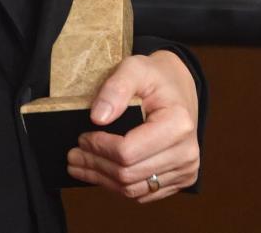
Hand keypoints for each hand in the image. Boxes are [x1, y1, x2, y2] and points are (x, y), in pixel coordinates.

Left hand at [67, 51, 199, 201]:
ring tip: (81, 165)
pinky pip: (142, 193)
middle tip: (74, 154)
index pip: (128, 152)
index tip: (82, 137)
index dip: (99, 148)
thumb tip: (97, 118)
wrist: (179, 88)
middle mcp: (187, 152)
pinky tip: (101, 172)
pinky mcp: (181, 179)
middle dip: (95, 165)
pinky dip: (117, 186)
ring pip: (132, 190)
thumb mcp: (135, 67)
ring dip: (102, 179)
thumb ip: (116, 88)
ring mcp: (186, 169)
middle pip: (128, 174)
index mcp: (178, 124)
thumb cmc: (157, 77)